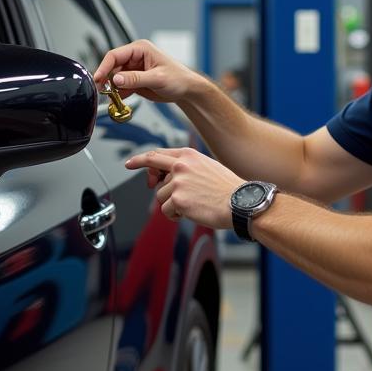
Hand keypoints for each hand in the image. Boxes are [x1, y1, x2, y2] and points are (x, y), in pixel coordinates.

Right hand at [93, 39, 200, 104]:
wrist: (187, 90)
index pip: (115, 55)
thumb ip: (136, 79)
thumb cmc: (179, 78)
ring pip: (115, 78)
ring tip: (112, 98)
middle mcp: (135, 58)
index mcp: (140, 49)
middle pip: (112, 67)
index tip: (98, 79)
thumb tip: (117, 79)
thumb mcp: (157, 78)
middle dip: (106, 79)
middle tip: (102, 91)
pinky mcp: (134, 81)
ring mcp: (134, 70)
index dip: (104, 67)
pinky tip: (119, 100)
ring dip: (112, 89)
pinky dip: (118, 94)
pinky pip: (121, 87)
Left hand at [126, 147, 243, 228]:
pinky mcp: (178, 200)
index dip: (141, 160)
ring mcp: (178, 182)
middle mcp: (180, 166)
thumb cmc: (227, 188)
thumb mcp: (207, 167)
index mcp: (188, 155)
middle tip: (148, 181)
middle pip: (154, 173)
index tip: (131, 163)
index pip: (157, 154)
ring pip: (161, 196)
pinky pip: (167, 211)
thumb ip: (186, 169)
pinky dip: (176, 215)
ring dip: (173, 204)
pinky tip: (191, 213)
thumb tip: (166, 180)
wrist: (240, 202)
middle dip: (149, 178)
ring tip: (192, 204)